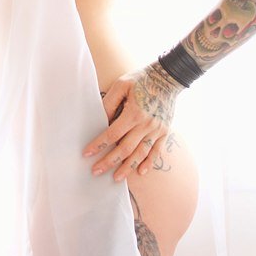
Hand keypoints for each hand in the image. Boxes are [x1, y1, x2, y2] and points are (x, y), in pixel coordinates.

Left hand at [82, 60, 185, 181]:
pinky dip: (149, 162)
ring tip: (116, 178)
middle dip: (109, 161)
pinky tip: (140, 172)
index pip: (112, 134)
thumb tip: (101, 120)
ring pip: (140, 154)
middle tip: (96, 171)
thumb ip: (110, 103)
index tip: (87, 153)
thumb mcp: (122, 85)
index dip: (98, 145)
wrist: (168, 77)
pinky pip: (157, 151)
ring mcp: (157, 130)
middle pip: (125, 149)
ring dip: (127, 167)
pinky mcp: (164, 131)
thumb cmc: (142, 79)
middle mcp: (146, 125)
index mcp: (134, 113)